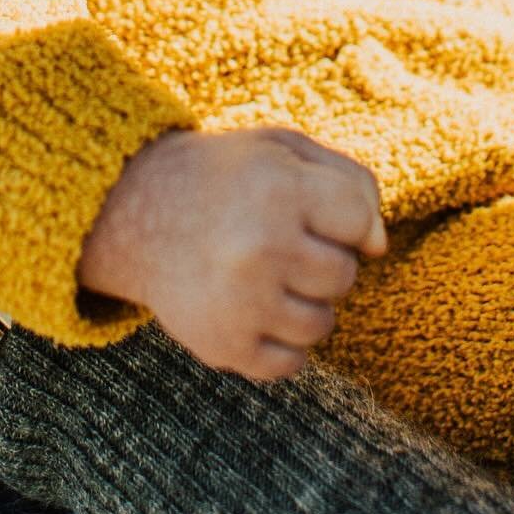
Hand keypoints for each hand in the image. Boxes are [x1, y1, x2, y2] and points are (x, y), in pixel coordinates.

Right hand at [79, 124, 384, 380]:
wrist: (134, 211)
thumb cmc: (228, 177)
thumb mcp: (284, 149)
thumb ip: (350, 182)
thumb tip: (379, 247)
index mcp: (277, 188)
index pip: (359, 220)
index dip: (347, 218)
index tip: (317, 211)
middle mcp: (260, 246)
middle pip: (343, 275)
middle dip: (321, 258)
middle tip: (280, 239)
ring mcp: (241, 302)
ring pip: (322, 324)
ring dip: (305, 301)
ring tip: (266, 273)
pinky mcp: (224, 346)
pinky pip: (291, 363)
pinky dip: (282, 341)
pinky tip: (254, 307)